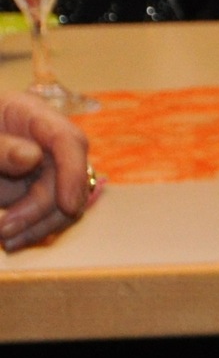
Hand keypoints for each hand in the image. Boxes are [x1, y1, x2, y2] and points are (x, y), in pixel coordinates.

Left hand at [0, 91, 96, 251]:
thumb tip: (34, 157)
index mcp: (30, 116)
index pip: (68, 140)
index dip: (73, 172)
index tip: (66, 205)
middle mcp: (46, 142)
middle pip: (69, 178)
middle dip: (42, 209)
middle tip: (5, 229)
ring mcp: (44, 167)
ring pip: (65, 202)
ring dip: (39, 226)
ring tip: (6, 241)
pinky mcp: (37, 189)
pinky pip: (50, 214)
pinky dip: (34, 230)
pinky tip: (13, 241)